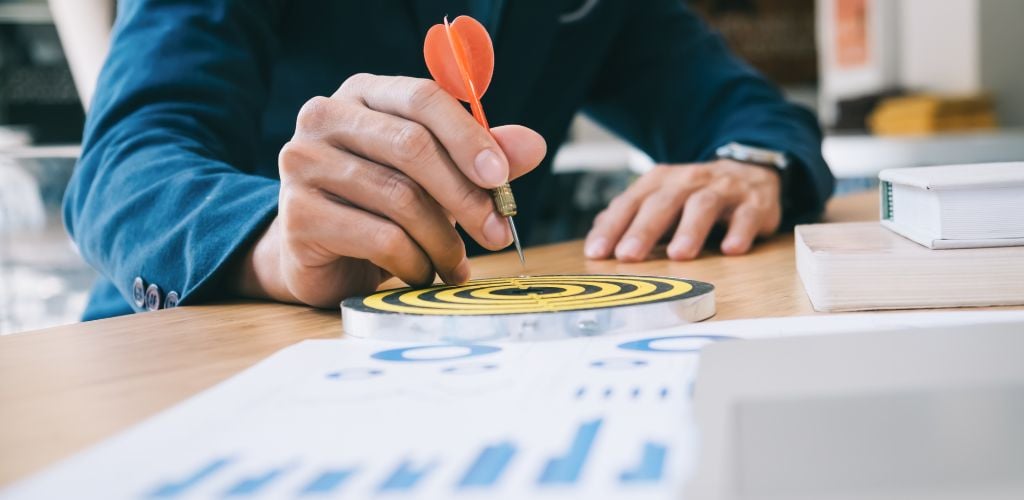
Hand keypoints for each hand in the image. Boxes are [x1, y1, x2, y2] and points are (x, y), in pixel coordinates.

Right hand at [233, 74, 545, 307]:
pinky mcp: (298, 215)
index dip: (468, 136)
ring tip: (456, 264)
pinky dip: (414, 262)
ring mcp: (303, 163)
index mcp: (364, 93)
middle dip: (465, 195)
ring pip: (400, 198)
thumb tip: (533, 145)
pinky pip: (379, 238)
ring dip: (443, 240)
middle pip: (413, 146)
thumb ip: (481, 156)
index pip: (422, 97)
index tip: (503, 178)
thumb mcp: (435, 175)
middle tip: (497, 233)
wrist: (316, 255)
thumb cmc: (380, 204)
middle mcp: (325, 116)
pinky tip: (421, 273)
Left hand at [584, 159, 780, 261]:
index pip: (631, 202)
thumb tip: (597, 234)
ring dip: (690, 230)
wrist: (749, 171)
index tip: (597, 252)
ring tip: (678, 255)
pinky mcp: (754, 203)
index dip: (612, 227)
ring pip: (703, 205)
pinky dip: (739, 231)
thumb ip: (631, 216)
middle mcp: (688, 181)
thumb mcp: (660, 198)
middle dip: (644, 229)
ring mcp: (722, 189)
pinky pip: (747, 215)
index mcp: (660, 181)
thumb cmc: (695, 194)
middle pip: (663, 202)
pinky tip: (731, 249)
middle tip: (628, 255)